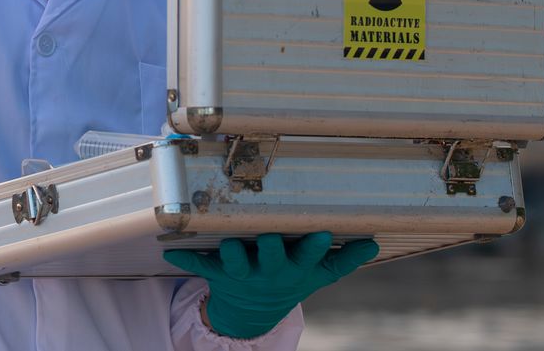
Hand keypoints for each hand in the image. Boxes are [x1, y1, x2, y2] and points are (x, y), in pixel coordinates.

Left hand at [164, 231, 377, 338]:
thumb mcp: (318, 274)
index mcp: (294, 268)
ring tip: (228, 241)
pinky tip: (169, 251)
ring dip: (231, 253)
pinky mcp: (217, 273)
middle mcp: (269, 271)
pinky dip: (184, 259)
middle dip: (272, 248)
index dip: (314, 247)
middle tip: (270, 235)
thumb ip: (345, 258)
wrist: (254, 311)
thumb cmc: (290, 279)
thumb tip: (374, 242)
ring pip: (236, 263)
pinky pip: (199, 266)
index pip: (308, 257)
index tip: (321, 232)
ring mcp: (242, 273)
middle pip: (271, 259)